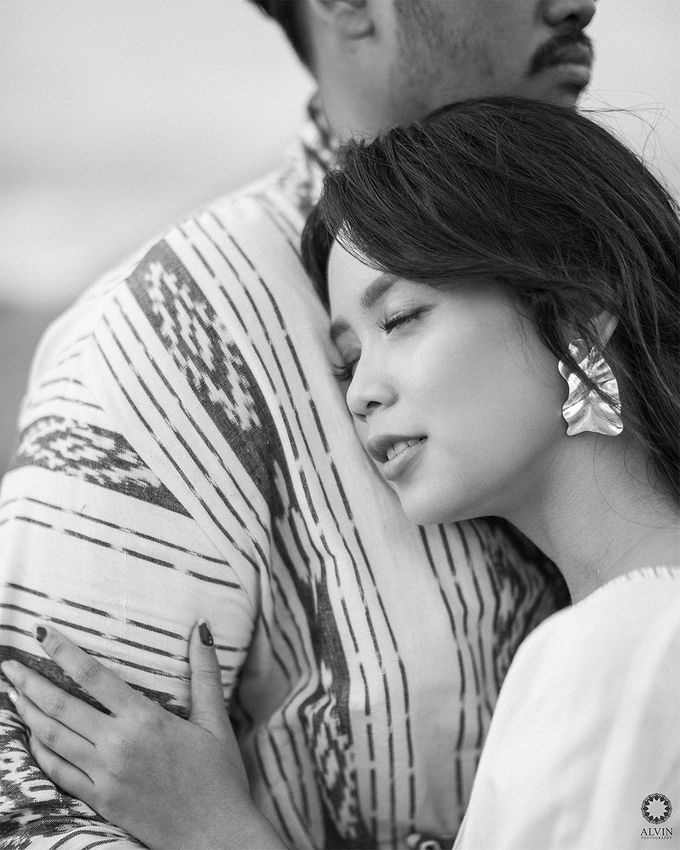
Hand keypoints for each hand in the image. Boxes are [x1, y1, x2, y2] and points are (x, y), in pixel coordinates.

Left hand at [0, 621, 284, 849]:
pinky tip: (31, 736)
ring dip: (27, 712)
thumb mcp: (215, 720)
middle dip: (29, 681)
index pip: (93, 675)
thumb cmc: (219, 777)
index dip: (63, 651)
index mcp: (145, 718)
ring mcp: (104, 775)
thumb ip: (205, 672)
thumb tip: (200, 628)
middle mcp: (117, 744)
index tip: (43, 632)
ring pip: (52, 737)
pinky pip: (58, 772)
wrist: (215, 836)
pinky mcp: (99, 800)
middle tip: (8, 664)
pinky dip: (39, 751)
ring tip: (12, 692)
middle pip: (60, 705)